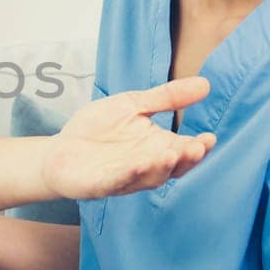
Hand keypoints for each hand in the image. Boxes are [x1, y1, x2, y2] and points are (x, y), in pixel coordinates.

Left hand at [42, 78, 216, 199]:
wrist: (59, 149)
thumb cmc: (98, 129)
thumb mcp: (133, 105)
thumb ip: (166, 98)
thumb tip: (205, 84)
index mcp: (157, 147)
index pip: (184, 150)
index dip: (199, 147)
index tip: (209, 137)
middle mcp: (146, 166)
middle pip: (173, 167)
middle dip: (185, 159)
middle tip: (197, 148)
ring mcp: (125, 178)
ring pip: (149, 177)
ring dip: (160, 167)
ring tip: (171, 153)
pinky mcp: (101, 185)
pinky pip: (117, 181)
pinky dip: (128, 174)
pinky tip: (137, 164)